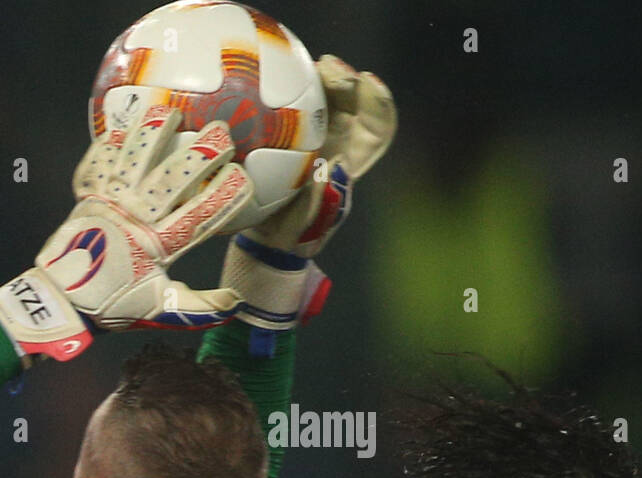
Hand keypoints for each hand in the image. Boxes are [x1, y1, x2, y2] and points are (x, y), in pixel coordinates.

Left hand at [0, 105, 253, 364]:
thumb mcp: (162, 310)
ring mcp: (109, 201)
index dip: (225, 193)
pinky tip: (123, 131)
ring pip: (135, 157)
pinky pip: (98, 160)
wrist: (62, 301)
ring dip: (155, 132)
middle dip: (202, 151)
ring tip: (172, 112)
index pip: (201, 213)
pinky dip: (110, 143)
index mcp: (159, 245)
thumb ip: (201, 308)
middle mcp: (136, 216)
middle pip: (174, 176)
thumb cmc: (114, 305)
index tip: (241, 176)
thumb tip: (236, 302)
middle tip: (222, 132)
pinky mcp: (87, 196)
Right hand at [219, 56, 396, 352]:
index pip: (376, 131)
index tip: (368, 83)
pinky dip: (290, 86)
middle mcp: (335, 149)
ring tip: (309, 63)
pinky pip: (291, 106)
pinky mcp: (283, 139)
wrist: (262, 249)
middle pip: (351, 106)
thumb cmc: (288, 245)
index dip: (379, 105)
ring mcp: (310, 142)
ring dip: (320, 77)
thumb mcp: (302, 233)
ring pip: (324, 100)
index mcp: (349, 169)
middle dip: (346, 81)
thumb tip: (330, 173)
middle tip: (329, 68)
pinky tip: (275, 75)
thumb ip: (317, 207)